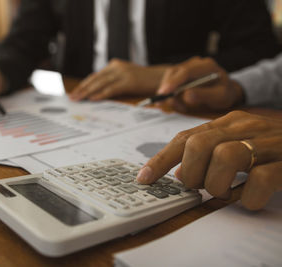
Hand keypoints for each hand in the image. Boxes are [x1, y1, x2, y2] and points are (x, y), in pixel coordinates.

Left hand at [69, 59, 166, 100]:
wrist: (163, 78)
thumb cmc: (144, 82)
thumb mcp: (126, 80)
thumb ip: (113, 83)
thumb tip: (96, 94)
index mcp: (114, 66)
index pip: (95, 76)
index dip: (84, 85)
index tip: (74, 92)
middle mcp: (117, 67)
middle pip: (95, 79)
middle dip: (82, 89)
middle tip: (72, 97)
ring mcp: (123, 73)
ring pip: (100, 83)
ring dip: (87, 92)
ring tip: (78, 99)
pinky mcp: (129, 81)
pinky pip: (111, 88)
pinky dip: (101, 94)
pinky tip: (92, 99)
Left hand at [136, 111, 281, 209]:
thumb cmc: (271, 146)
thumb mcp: (237, 142)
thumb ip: (209, 151)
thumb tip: (177, 172)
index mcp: (227, 123)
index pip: (184, 137)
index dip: (160, 159)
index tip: (143, 179)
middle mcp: (244, 127)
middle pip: (199, 144)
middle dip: (190, 172)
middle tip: (198, 186)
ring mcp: (268, 143)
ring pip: (226, 156)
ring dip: (217, 184)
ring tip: (223, 192)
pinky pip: (262, 179)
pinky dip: (249, 197)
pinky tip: (249, 200)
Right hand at [156, 57, 243, 111]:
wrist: (224, 90)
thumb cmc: (223, 94)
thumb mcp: (219, 97)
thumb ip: (204, 95)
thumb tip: (186, 95)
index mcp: (208, 66)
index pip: (187, 72)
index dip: (174, 82)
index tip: (164, 93)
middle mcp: (196, 63)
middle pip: (174, 73)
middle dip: (167, 89)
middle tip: (163, 104)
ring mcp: (187, 66)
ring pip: (169, 77)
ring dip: (168, 93)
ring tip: (180, 106)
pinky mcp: (181, 72)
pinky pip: (169, 81)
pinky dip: (169, 93)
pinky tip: (178, 102)